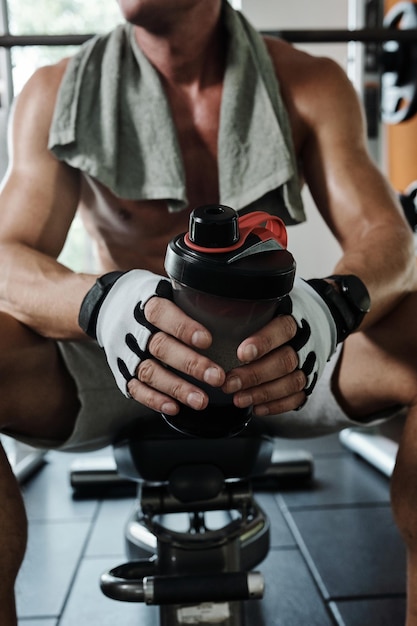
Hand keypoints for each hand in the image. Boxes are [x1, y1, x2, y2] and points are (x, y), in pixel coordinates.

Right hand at [92, 270, 225, 412]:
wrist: (106, 307)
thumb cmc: (149, 300)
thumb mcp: (165, 289)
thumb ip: (189, 300)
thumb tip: (233, 307)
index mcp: (145, 302)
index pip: (162, 313)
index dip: (184, 327)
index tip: (207, 340)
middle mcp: (133, 329)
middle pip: (160, 347)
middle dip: (191, 364)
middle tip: (217, 377)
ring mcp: (125, 353)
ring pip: (149, 372)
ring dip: (177, 388)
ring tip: (202, 401)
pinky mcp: (120, 372)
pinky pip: (135, 389)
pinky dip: (154, 400)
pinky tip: (175, 408)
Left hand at [222, 278, 336, 415]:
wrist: (323, 317)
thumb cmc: (282, 311)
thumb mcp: (270, 301)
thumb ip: (249, 305)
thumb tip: (209, 301)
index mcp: (295, 319)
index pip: (282, 329)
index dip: (263, 342)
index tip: (241, 353)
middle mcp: (305, 343)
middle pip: (284, 361)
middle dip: (254, 375)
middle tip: (228, 383)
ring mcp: (310, 364)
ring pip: (291, 382)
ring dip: (263, 393)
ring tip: (238, 399)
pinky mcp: (311, 381)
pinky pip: (298, 398)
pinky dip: (277, 406)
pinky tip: (257, 408)